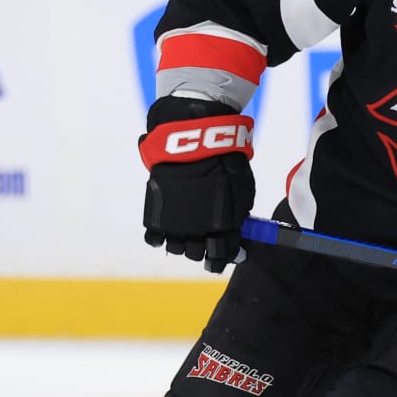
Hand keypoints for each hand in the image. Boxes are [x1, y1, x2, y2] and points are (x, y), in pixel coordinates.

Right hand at [139, 101, 255, 271]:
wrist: (193, 140)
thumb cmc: (224, 161)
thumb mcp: (243, 189)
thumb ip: (240, 214)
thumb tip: (238, 230)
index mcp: (222, 227)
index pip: (222, 255)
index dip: (224, 256)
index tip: (224, 254)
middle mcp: (197, 231)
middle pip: (197, 254)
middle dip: (202, 249)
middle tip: (204, 240)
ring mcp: (175, 224)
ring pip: (177, 249)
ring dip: (183, 244)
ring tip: (186, 232)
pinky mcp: (155, 214)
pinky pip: (154, 238)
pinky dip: (160, 237)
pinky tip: (168, 228)